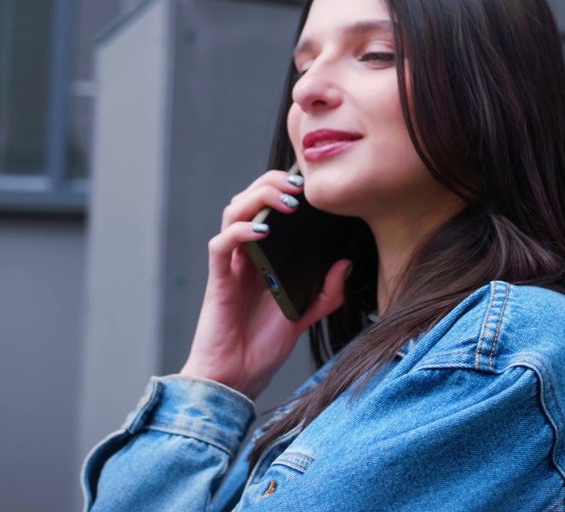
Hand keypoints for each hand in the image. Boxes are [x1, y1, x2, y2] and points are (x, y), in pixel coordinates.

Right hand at [179, 170, 348, 398]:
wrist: (236, 381)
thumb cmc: (262, 349)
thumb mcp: (303, 317)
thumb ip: (325, 294)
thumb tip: (346, 265)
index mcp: (263, 259)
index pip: (267, 209)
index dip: (284, 188)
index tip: (312, 183)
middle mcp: (244, 256)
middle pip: (248, 200)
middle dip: (272, 183)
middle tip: (300, 184)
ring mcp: (230, 267)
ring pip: (231, 212)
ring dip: (257, 198)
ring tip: (286, 201)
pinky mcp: (218, 282)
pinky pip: (220, 246)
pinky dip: (238, 232)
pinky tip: (262, 232)